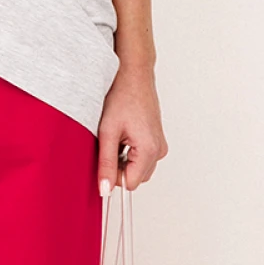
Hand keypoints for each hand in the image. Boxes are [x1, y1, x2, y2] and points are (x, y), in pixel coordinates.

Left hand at [96, 63, 166, 195]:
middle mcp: (159, 150)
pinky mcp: (157, 139)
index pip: (129, 184)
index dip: (113, 175)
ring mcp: (160, 145)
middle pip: (135, 177)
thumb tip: (105, 189)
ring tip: (117, 136)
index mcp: (149, 150)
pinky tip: (123, 133)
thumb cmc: (122, 96)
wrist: (133, 75)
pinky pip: (142, 157)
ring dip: (124, 159)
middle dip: (119, 167)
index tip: (104, 159)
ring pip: (138, 168)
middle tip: (109, 143)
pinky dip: (130, 151)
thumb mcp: (107, 132)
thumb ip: (106, 164)